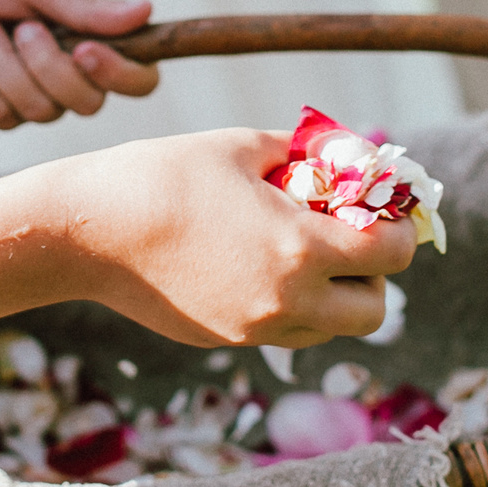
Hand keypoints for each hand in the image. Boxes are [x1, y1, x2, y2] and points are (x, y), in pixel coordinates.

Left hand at [0, 0, 160, 128]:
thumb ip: (84, 4)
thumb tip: (145, 10)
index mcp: (90, 37)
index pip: (139, 79)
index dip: (121, 75)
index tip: (84, 50)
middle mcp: (69, 74)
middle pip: (89, 103)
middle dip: (46, 66)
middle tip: (19, 27)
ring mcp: (33, 98)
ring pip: (40, 110)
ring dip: (2, 66)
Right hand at [51, 129, 419, 350]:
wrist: (87, 231)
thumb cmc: (164, 175)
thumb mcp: (243, 147)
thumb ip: (307, 152)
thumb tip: (351, 153)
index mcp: (300, 247)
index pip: (392, 254)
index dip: (400, 227)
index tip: (388, 209)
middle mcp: (287, 300)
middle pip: (375, 310)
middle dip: (375, 273)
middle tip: (352, 236)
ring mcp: (256, 329)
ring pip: (333, 328)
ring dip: (338, 294)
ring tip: (308, 251)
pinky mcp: (228, 340)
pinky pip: (288, 331)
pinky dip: (297, 305)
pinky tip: (266, 265)